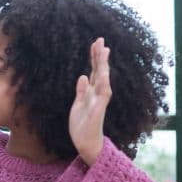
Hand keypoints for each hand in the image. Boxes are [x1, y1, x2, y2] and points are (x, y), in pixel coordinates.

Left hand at [69, 37, 111, 164]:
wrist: (86, 142)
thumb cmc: (82, 124)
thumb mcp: (78, 104)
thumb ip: (81, 91)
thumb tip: (82, 76)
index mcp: (92, 91)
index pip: (95, 71)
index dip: (96, 57)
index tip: (97, 43)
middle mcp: (97, 94)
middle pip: (100, 71)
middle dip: (100, 56)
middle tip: (100, 40)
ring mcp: (98, 101)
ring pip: (103, 80)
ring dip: (103, 66)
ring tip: (103, 51)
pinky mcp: (97, 111)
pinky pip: (101, 96)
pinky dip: (100, 86)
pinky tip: (97, 75)